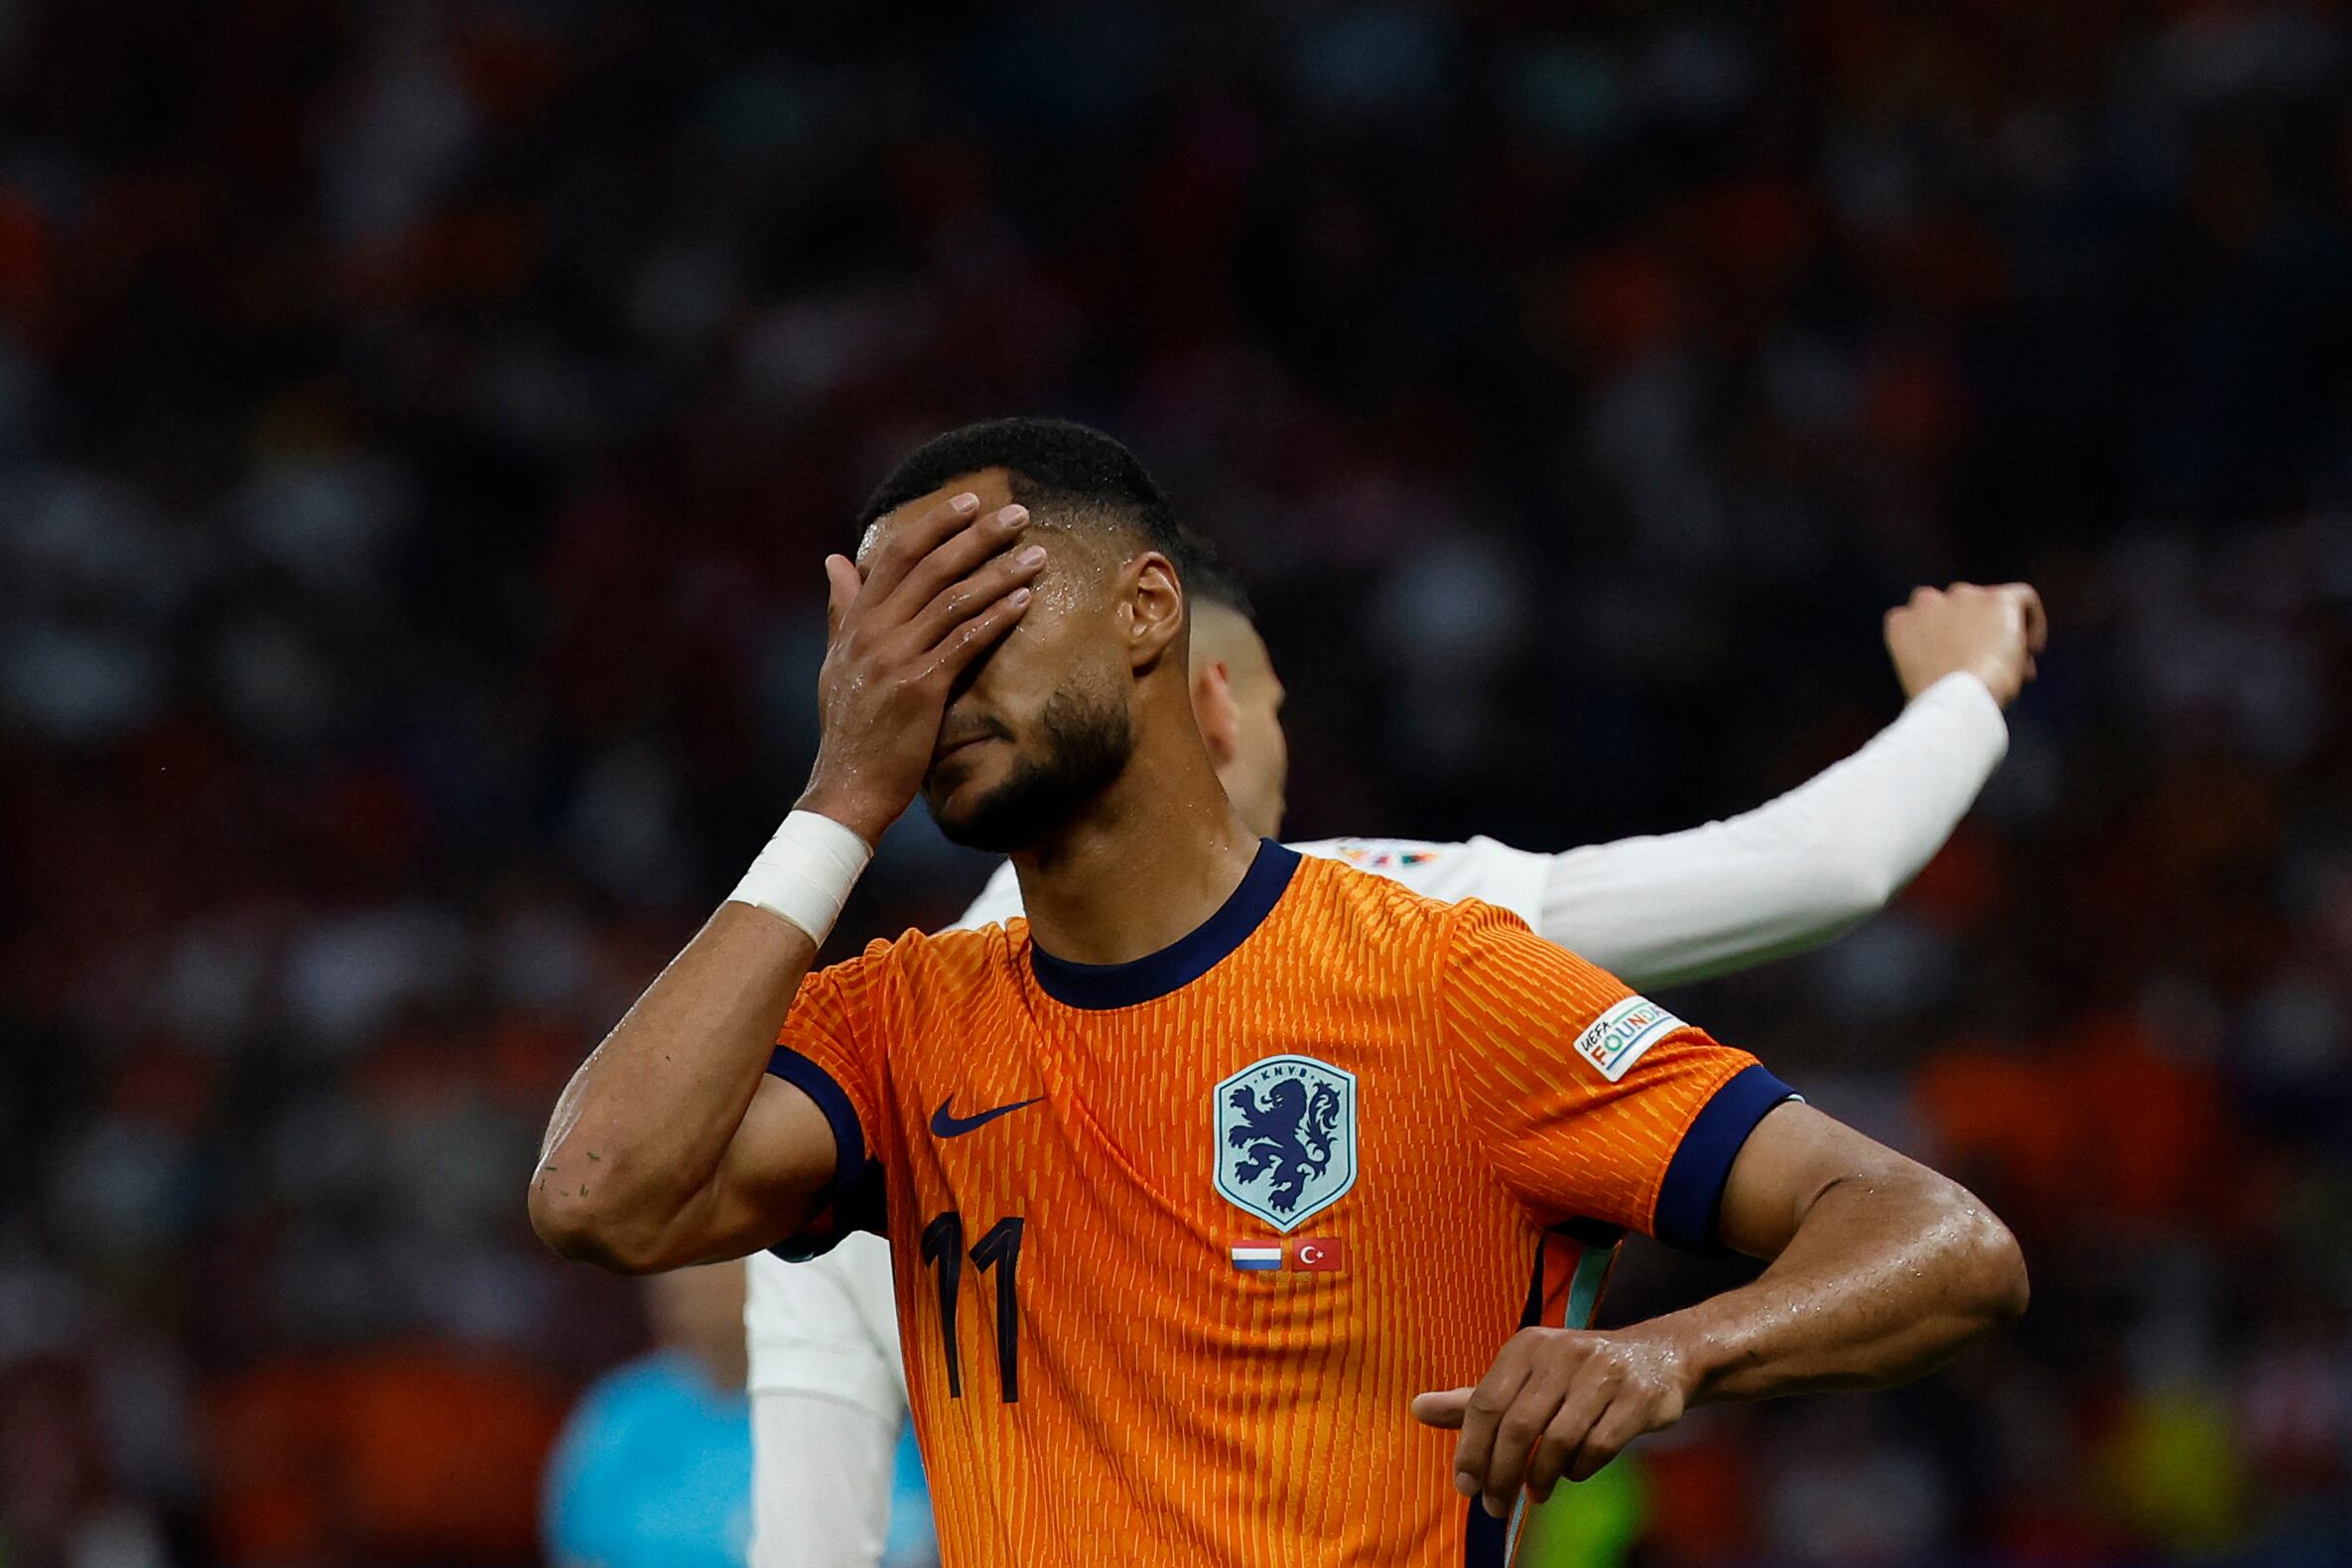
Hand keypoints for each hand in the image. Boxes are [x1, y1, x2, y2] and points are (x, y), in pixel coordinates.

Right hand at [796, 492, 1045, 842]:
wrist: (847, 786)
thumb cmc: (850, 727)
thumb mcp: (837, 661)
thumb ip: (842, 609)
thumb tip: (835, 561)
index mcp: (857, 622)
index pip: (897, 555)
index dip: (936, 524)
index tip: (970, 503)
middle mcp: (873, 632)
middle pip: (931, 567)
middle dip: (977, 536)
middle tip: (1018, 513)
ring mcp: (895, 658)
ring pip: (953, 600)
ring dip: (999, 573)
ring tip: (1037, 554)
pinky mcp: (919, 688)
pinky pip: (965, 642)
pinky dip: (996, 617)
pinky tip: (1025, 601)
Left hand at [1411, 1326, 1691, 1516]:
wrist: (1659, 1358)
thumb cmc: (1575, 1376)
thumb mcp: (1524, 1378)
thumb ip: (1474, 1399)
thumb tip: (1416, 1409)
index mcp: (1526, 1346)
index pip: (1485, 1403)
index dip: (1471, 1450)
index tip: (1466, 1487)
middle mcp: (1562, 1352)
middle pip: (1518, 1426)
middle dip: (1501, 1474)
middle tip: (1495, 1505)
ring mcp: (1603, 1373)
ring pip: (1558, 1441)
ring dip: (1541, 1477)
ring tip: (1535, 1492)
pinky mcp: (1637, 1397)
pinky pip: (1598, 1447)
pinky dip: (1579, 1470)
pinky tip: (1571, 1475)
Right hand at [1883, 581, 2047, 707]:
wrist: (1959, 698)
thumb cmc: (1941, 701)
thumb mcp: (1922, 678)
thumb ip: (1934, 658)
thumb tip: (1967, 662)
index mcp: (1901, 621)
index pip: (1927, 622)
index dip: (1950, 642)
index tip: (1964, 665)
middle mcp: (1927, 601)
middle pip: (1959, 611)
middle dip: (1978, 635)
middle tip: (1993, 669)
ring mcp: (1962, 596)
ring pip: (1990, 606)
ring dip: (2002, 632)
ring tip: (2015, 667)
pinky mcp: (1997, 599)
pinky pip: (2023, 598)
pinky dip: (2033, 620)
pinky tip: (2032, 649)